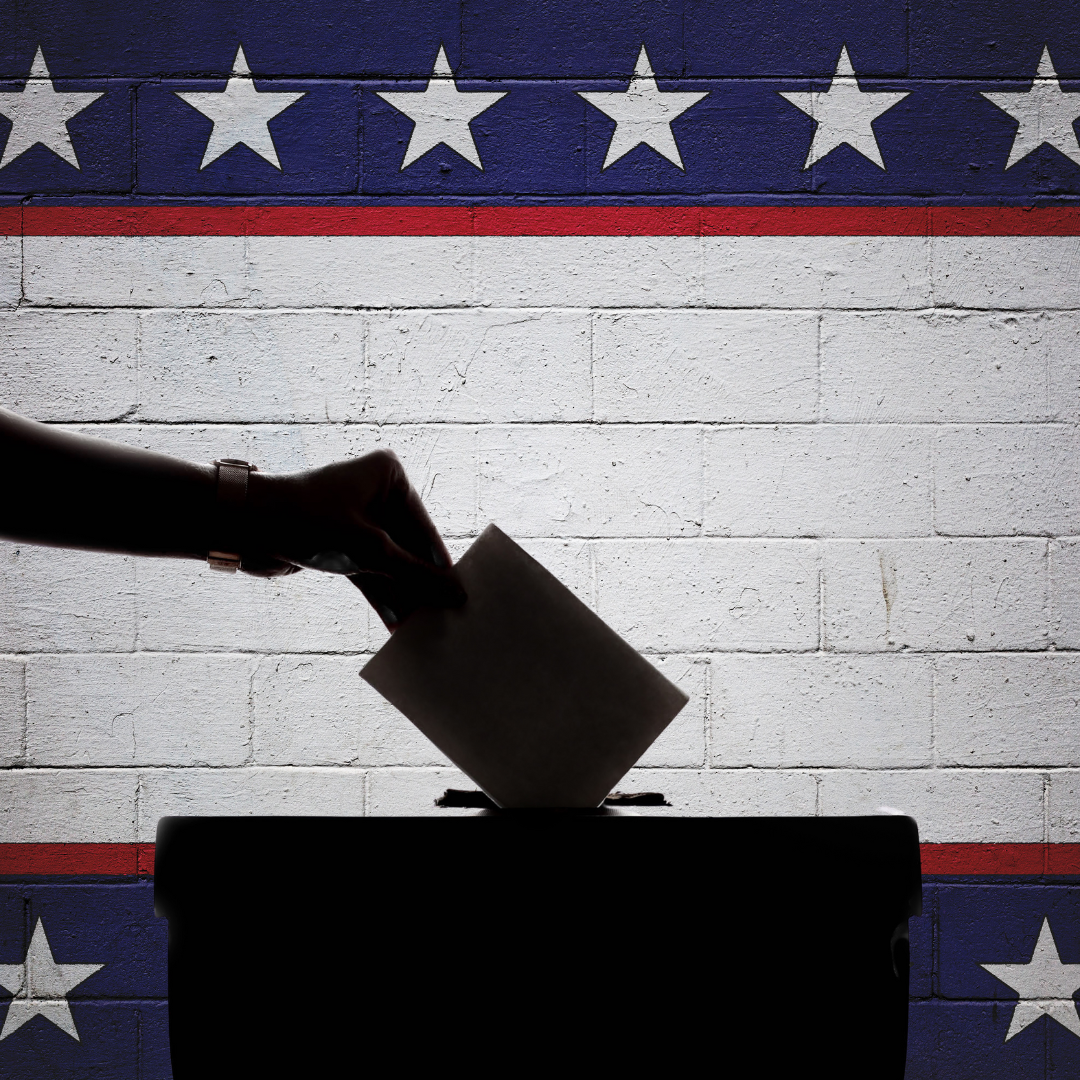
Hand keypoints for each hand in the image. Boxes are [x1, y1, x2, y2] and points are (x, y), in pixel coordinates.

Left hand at [244, 450, 464, 628]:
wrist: (245, 527)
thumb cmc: (309, 522)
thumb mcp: (371, 552)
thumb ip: (416, 575)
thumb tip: (456, 594)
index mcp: (389, 476)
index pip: (424, 528)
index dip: (440, 566)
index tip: (459, 596)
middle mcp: (375, 492)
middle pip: (408, 547)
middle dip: (420, 585)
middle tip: (441, 618)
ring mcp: (357, 519)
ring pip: (389, 563)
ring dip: (401, 595)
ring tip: (420, 627)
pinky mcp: (340, 543)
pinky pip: (369, 571)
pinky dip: (380, 594)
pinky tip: (395, 623)